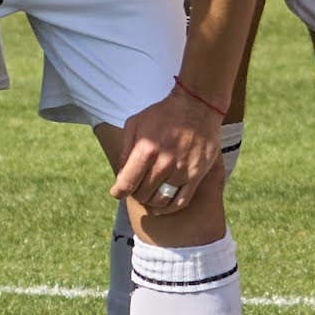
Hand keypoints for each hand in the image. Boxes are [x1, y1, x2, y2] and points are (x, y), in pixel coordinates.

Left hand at [110, 87, 235, 215]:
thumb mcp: (136, 123)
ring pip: (160, 201)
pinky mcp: (196, 175)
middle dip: (135, 194)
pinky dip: (168, 208)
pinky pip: (181, 202)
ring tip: (148, 195)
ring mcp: (182, 171)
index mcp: (146, 150)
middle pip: (142, 194)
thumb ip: (126, 149)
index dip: (118, 192)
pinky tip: (162, 206)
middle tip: (136, 188)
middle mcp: (164, 164)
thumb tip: (121, 172)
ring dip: (150, 202)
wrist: (197, 106)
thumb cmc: (163, 114)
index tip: (117, 192)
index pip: (126, 184)